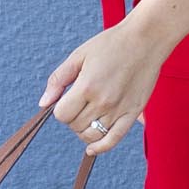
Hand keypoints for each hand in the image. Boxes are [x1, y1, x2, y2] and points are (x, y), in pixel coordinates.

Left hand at [40, 12, 171, 156]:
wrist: (146, 39)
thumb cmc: (111, 43)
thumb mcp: (79, 55)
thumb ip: (58, 80)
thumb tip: (43, 104)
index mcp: (87, 86)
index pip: (62, 115)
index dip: (60, 108)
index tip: (67, 98)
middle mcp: (103, 102)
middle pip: (75, 126)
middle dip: (72, 116)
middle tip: (80, 101)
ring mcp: (119, 109)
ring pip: (91, 136)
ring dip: (83, 130)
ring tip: (87, 115)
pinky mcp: (133, 113)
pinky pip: (114, 139)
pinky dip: (100, 148)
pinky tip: (91, 149)